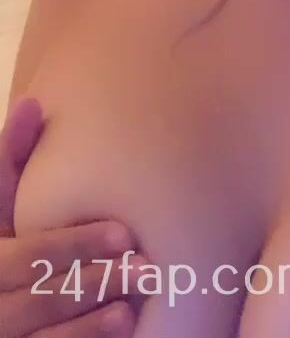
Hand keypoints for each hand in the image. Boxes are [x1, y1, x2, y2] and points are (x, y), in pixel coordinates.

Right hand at [0, 95, 142, 337]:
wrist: (2, 291)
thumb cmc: (6, 234)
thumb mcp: (1, 197)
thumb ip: (11, 154)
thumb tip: (31, 103)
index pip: (23, 254)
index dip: (72, 246)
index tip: (125, 233)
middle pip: (36, 296)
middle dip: (92, 280)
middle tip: (146, 267)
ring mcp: (2, 329)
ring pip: (41, 331)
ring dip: (91, 317)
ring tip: (136, 298)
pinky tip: (120, 323)